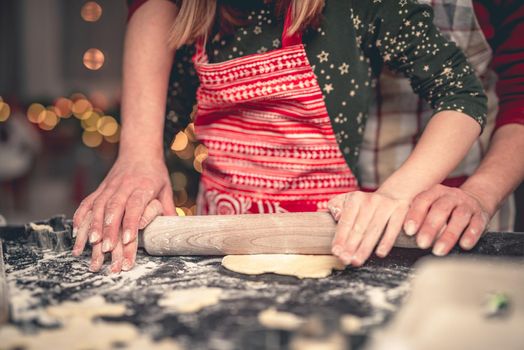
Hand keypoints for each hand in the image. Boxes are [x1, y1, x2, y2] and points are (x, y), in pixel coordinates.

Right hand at [71, 156, 175, 270]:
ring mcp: (109, 187)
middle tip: (106, 249)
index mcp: (143, 186)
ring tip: (91, 245)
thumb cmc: (155, 173)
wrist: (139, 150)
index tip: (127, 239)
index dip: (131, 223)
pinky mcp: (100, 189)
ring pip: (98, 207)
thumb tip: (175, 229)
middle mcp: (124, 186)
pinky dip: (80, 218)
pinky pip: (87, 203)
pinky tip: (77, 233)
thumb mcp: (166, 188)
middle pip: (114, 209)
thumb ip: (168, 209)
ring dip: (93, 226)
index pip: (135, 206)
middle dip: (109, 230)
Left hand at [328, 191, 409, 265]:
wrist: (394, 194)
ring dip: (365, 248)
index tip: (336, 252)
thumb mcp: (348, 199)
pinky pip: (393, 229)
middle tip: (345, 260)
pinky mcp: (400, 211)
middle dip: (351, 246)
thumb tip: (336, 216)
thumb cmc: (366, 203)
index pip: (346, 221)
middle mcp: (370, 201)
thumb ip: (336, 206)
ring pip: (374, 231)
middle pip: (359, 228)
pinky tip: (380, 253)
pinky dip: (386, 242)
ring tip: (357, 260)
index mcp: (355, 199)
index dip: (340, 238)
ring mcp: (386, 206)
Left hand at [403, 184, 490, 255]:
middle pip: (440, 209)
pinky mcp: (481, 216)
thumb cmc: (444, 207)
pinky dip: (470, 235)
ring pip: (459, 217)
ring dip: (449, 235)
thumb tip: (399, 235)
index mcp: (435, 192)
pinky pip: (476, 224)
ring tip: (438, 250)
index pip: (423, 201)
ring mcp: (467, 205)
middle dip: (430, 227)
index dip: (415, 215)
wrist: (474, 200)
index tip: (408, 231)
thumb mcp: (431, 205)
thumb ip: (419, 215)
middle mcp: (451, 196)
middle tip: (421, 244)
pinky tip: (464, 245)